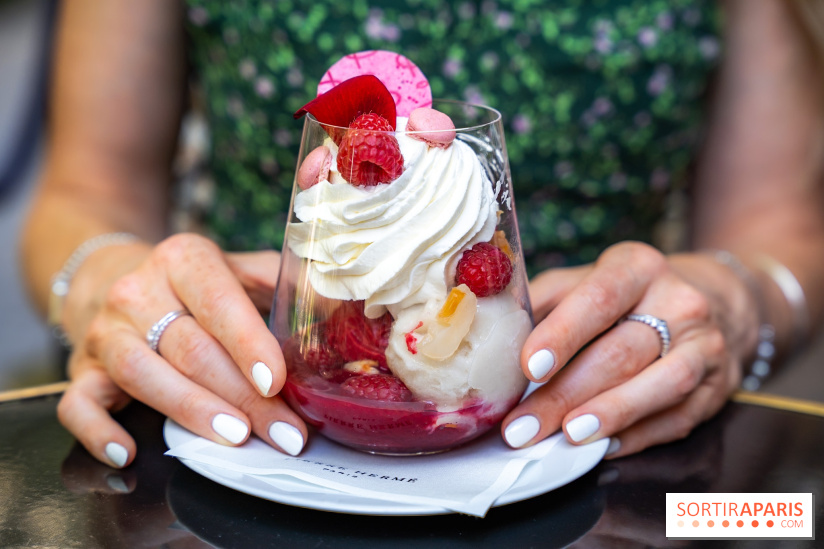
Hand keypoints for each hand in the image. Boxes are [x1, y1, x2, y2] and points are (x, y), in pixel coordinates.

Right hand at [56, 233, 307, 467]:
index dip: (248, 343)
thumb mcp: (233, 267)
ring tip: (234, 438)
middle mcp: (139, 291)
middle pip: (192, 348)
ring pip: (143, 374)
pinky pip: (78, 403)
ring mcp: (105, 332)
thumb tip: (338, 300)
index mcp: (184, 259)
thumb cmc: (190, 283)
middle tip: (282, 431)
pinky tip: (128, 452)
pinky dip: (98, 430)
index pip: (218, 301)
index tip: (277, 380)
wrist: (110, 277)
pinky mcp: (81, 369)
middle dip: (242, 396)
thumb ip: (279, 281)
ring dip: (191, 412)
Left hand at [502, 242, 756, 456]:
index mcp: (637, 267)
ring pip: (662, 385)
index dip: (564, 334)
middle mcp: (679, 301)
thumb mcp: (590, 280)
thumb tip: (497, 334)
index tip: (529, 366)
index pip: (599, 298)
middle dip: (566, 394)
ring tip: (567, 436)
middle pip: (621, 352)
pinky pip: (680, 416)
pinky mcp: (720, 386)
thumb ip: (546, 302)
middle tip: (523, 425)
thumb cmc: (631, 295)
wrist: (714, 300)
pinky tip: (604, 447)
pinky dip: (640, 435)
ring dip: (610, 415)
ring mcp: (706, 345)